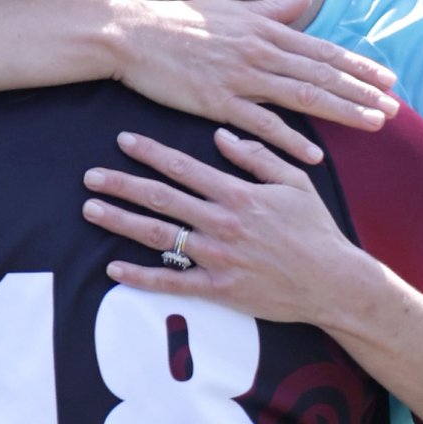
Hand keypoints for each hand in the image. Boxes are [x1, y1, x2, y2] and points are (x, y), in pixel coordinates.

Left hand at [83, 126, 358, 322]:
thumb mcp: (294, 181)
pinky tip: (113, 269)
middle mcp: (222, 223)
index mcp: (238, 194)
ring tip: (91, 210)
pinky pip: (173, 282)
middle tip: (90, 176)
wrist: (332, 281)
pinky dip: (141, 276)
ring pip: (159, 236)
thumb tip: (221, 135)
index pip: (184, 167)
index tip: (123, 140)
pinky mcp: (219, 288)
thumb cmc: (315, 230)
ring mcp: (218, 257)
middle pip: (161, 198)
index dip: (150, 152)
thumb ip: (257, 156)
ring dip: (121, 222)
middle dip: (122, 185)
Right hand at [114, 0, 397, 164]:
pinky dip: (289, 139)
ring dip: (342, 110)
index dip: (358, 66)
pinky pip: (262, 124)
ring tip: (373, 123)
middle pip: (323, 73)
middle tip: (396, 108)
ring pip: (303, 95)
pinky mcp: (218, 102)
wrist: (133, 35)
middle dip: (363, 91)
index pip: (324, 50)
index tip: (388, 79)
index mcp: (266, 31)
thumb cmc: (180, 24)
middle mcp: (260, 51)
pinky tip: (314, 154)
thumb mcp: (231, 10)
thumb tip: (303, 0)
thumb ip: (272, 11)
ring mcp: (240, 77)